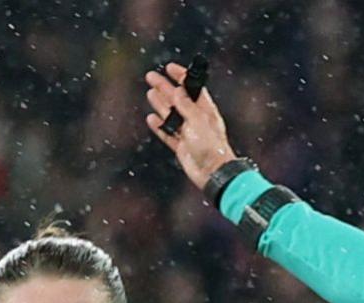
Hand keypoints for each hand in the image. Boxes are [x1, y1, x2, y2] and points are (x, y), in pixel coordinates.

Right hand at [143, 61, 238, 189]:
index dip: (181, 77)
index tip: (169, 68)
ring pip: (171, 115)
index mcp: (205, 110)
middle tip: (151, 76)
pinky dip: (159, 126)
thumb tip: (178, 90)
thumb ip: (186, 106)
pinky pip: (168, 134)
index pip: (192, 88)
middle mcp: (197, 120)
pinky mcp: (182, 146)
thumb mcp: (198, 121)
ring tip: (150, 93)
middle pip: (178, 99)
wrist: (213, 174)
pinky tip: (152, 119)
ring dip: (160, 103)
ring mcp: (189, 133)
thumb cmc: (211, 147)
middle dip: (165, 87)